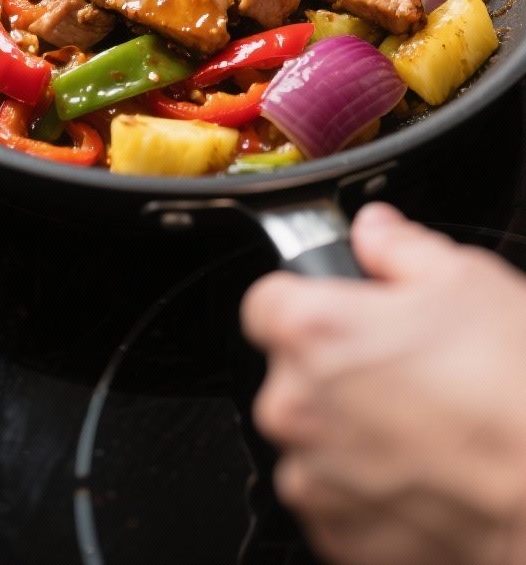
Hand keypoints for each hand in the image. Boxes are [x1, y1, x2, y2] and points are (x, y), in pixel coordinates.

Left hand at [240, 202, 525, 564]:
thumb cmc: (515, 391)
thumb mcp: (465, 280)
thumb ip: (399, 246)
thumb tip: (375, 231)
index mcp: (313, 333)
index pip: (266, 302)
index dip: (306, 299)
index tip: (339, 309)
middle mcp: (296, 408)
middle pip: (290, 374)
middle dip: (335, 368)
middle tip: (402, 368)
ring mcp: (314, 479)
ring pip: (312, 438)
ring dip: (348, 431)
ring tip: (421, 424)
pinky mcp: (339, 538)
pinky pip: (334, 499)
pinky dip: (366, 487)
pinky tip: (422, 470)